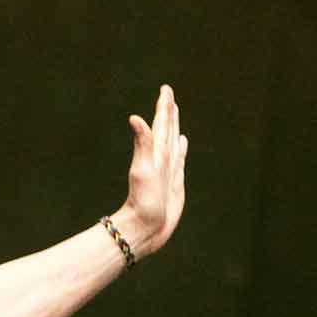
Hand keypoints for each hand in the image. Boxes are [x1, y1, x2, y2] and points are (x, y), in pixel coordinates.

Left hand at [114, 85, 187, 258]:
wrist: (145, 227)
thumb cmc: (142, 201)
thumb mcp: (143, 169)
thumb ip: (142, 143)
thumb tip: (134, 117)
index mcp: (156, 153)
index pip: (161, 124)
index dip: (164, 107)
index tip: (165, 89)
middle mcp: (162, 159)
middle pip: (166, 129)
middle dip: (168, 111)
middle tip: (169, 94)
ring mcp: (168, 170)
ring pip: (173, 142)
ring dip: (174, 127)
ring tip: (175, 113)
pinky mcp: (173, 182)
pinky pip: (179, 160)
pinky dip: (181, 149)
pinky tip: (182, 142)